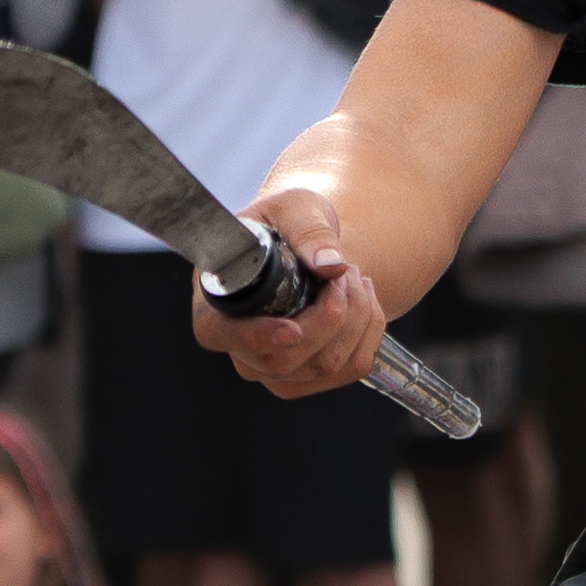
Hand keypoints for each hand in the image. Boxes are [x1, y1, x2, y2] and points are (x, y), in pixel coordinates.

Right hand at [189, 173, 390, 396]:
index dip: (256, 336)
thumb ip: (308, 229)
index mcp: (215, 301)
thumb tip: (330, 265)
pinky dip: (371, 330)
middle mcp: (238, 346)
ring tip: (353, 276)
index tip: (293, 330)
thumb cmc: (289, 224)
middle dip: (332, 313)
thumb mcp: (295, 207)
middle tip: (346, 270)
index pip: (219, 333)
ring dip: (357, 316)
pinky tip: (364, 299)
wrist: (311, 247)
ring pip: (325, 365)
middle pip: (285, 359)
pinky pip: (352, 367)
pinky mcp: (308, 378)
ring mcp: (273, 369)